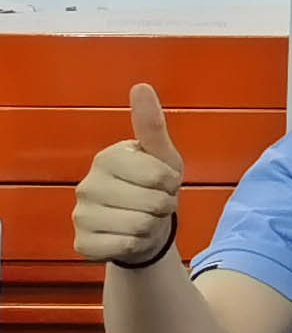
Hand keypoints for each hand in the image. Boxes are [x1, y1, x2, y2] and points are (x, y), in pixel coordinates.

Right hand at [75, 84, 185, 266]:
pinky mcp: (81, 244)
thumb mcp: (162, 155)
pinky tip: (128, 237)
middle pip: (151, 202)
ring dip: (151, 226)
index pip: (159, 175)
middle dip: (163, 206)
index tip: (162, 182)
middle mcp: (87, 184)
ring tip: (143, 219)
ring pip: (139, 226)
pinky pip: (124, 246)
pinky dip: (136, 244)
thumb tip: (141, 86)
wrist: (143, 226)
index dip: (170, 183)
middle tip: (153, 204)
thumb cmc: (154, 186)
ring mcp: (80, 215)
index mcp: (107, 158)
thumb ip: (152, 123)